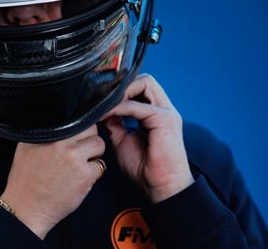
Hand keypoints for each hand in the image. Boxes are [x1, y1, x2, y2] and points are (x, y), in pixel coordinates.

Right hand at [0, 125, 105, 238]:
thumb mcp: (27, 146)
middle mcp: (62, 143)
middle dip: (89, 138)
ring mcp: (75, 158)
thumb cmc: (26, 179)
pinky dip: (94, 171)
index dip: (81, 126)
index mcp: (49, 133)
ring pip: (100, 145)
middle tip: (81, 149)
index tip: (79, 132)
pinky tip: (80, 177)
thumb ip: (43, 130)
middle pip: (91, 128)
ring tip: (81, 163)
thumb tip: (58, 118)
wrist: (26, 207)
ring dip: (94, 153)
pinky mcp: (85, 175)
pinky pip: (100, 165)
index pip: (77, 117)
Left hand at [102, 74, 194, 202]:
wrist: (160, 188)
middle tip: (102, 98)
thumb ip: (116, 123)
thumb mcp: (123, 140)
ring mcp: (167, 112)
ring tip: (104, 104)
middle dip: (123, 86)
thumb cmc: (145, 170)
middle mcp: (164, 109)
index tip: (101, 98)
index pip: (141, 88)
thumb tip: (103, 111)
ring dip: (121, 92)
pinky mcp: (164, 119)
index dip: (121, 90)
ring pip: (144, 84)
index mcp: (156, 114)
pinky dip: (119, 107)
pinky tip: (107, 114)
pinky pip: (137, 106)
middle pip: (145, 80)